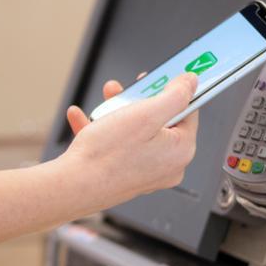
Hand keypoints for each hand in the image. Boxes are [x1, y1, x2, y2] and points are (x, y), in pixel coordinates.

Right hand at [59, 72, 199, 210]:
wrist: (73, 187)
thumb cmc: (107, 154)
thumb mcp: (147, 113)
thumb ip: (175, 95)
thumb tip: (191, 82)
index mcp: (181, 150)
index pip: (188, 111)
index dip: (171, 90)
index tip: (158, 78)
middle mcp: (168, 165)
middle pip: (160, 121)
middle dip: (138, 101)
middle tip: (124, 89)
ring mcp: (147, 173)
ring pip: (136, 132)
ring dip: (117, 113)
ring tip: (102, 104)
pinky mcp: (126, 177)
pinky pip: (118, 147)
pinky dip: (102, 131)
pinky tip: (83, 118)